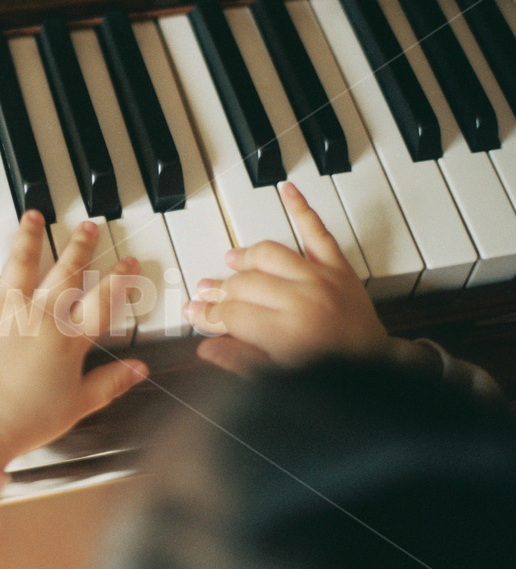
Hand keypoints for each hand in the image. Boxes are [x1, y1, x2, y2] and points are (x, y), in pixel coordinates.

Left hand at [0, 211, 148, 468]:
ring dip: (30, 236)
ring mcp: (2, 309)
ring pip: (20, 262)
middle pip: (66, 272)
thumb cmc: (22, 421)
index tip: (129, 262)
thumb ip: (110, 383)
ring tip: (35, 216)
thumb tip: (140, 370)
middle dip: (80, 247)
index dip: (120, 280)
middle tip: (89, 227)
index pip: (102, 301)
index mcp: (67, 339)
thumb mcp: (77, 406)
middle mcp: (39, 315)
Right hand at [185, 182, 390, 374]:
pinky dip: (302, 209)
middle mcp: (302, 300)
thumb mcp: (277, 377)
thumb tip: (206, 347)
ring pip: (270, 255)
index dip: (208, 314)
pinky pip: (318, 232)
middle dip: (219, 290)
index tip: (194, 312)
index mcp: (285, 333)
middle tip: (205, 292)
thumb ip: (240, 360)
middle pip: (245, 284)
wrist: (375, 366)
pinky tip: (288, 190)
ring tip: (232, 261)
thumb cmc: (327, 373)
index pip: (231, 314)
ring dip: (246, 257)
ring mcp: (321, 280)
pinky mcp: (338, 268)